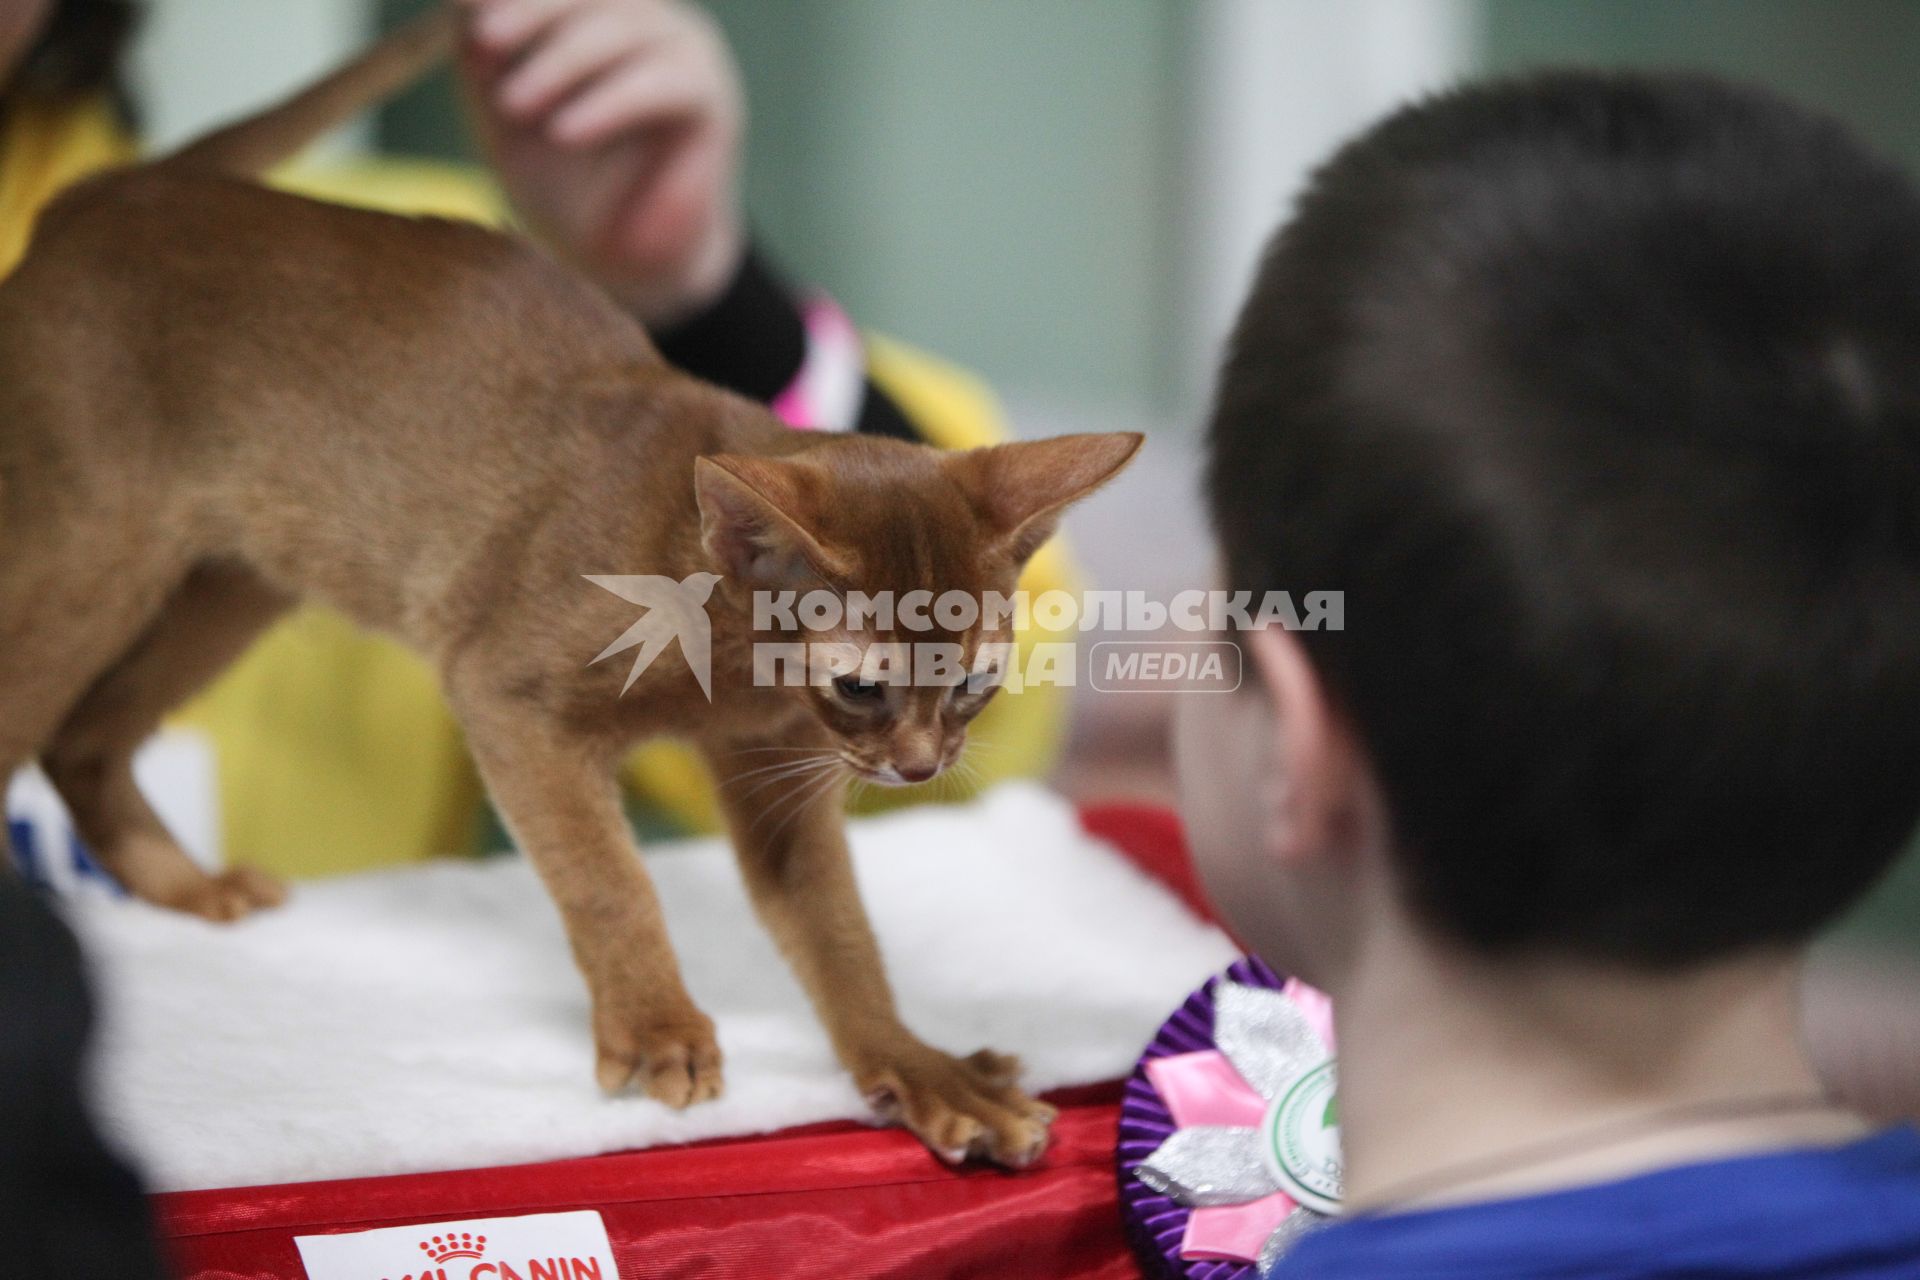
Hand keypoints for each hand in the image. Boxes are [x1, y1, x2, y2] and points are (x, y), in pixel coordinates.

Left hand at [458, 0, 745, 326]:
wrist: (622, 259)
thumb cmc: (564, 181)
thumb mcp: (507, 111)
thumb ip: (485, 55)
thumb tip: (461, 2)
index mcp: (597, 9)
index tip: (463, 7)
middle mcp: (645, 16)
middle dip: (532, 9)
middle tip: (484, 40)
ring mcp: (684, 50)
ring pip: (622, 29)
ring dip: (561, 63)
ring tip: (514, 106)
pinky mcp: (710, 98)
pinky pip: (658, 85)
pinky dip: (608, 105)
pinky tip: (566, 133)